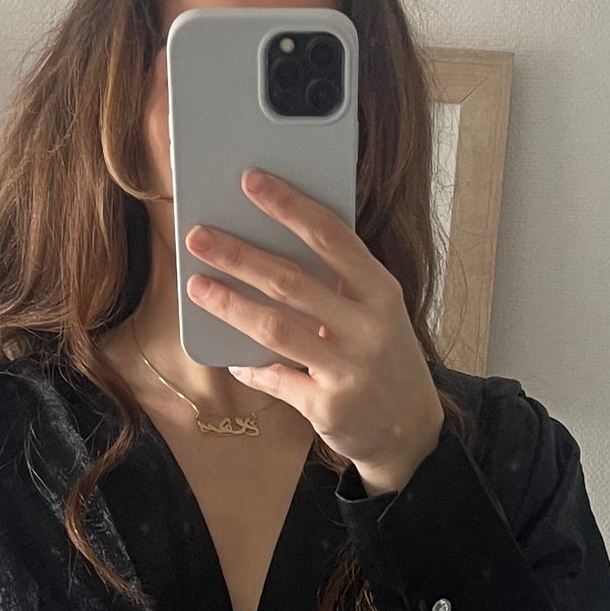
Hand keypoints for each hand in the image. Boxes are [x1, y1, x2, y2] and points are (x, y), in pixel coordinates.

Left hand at [184, 169, 444, 495]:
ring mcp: (348, 369)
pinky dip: (249, 367)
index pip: (331, 236)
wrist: (412, 429)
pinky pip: (276, 379)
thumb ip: (338, 284)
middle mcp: (368, 327)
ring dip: (230, 305)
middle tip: (198, 237)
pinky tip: (230, 357)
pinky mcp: (328, 407)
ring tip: (197, 286)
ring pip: (276, 329)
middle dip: (239, 256)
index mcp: (380, 291)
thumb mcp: (377, 313)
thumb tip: (270, 250)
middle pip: (291, 281)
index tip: (250, 181)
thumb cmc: (384, 358)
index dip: (288, 206)